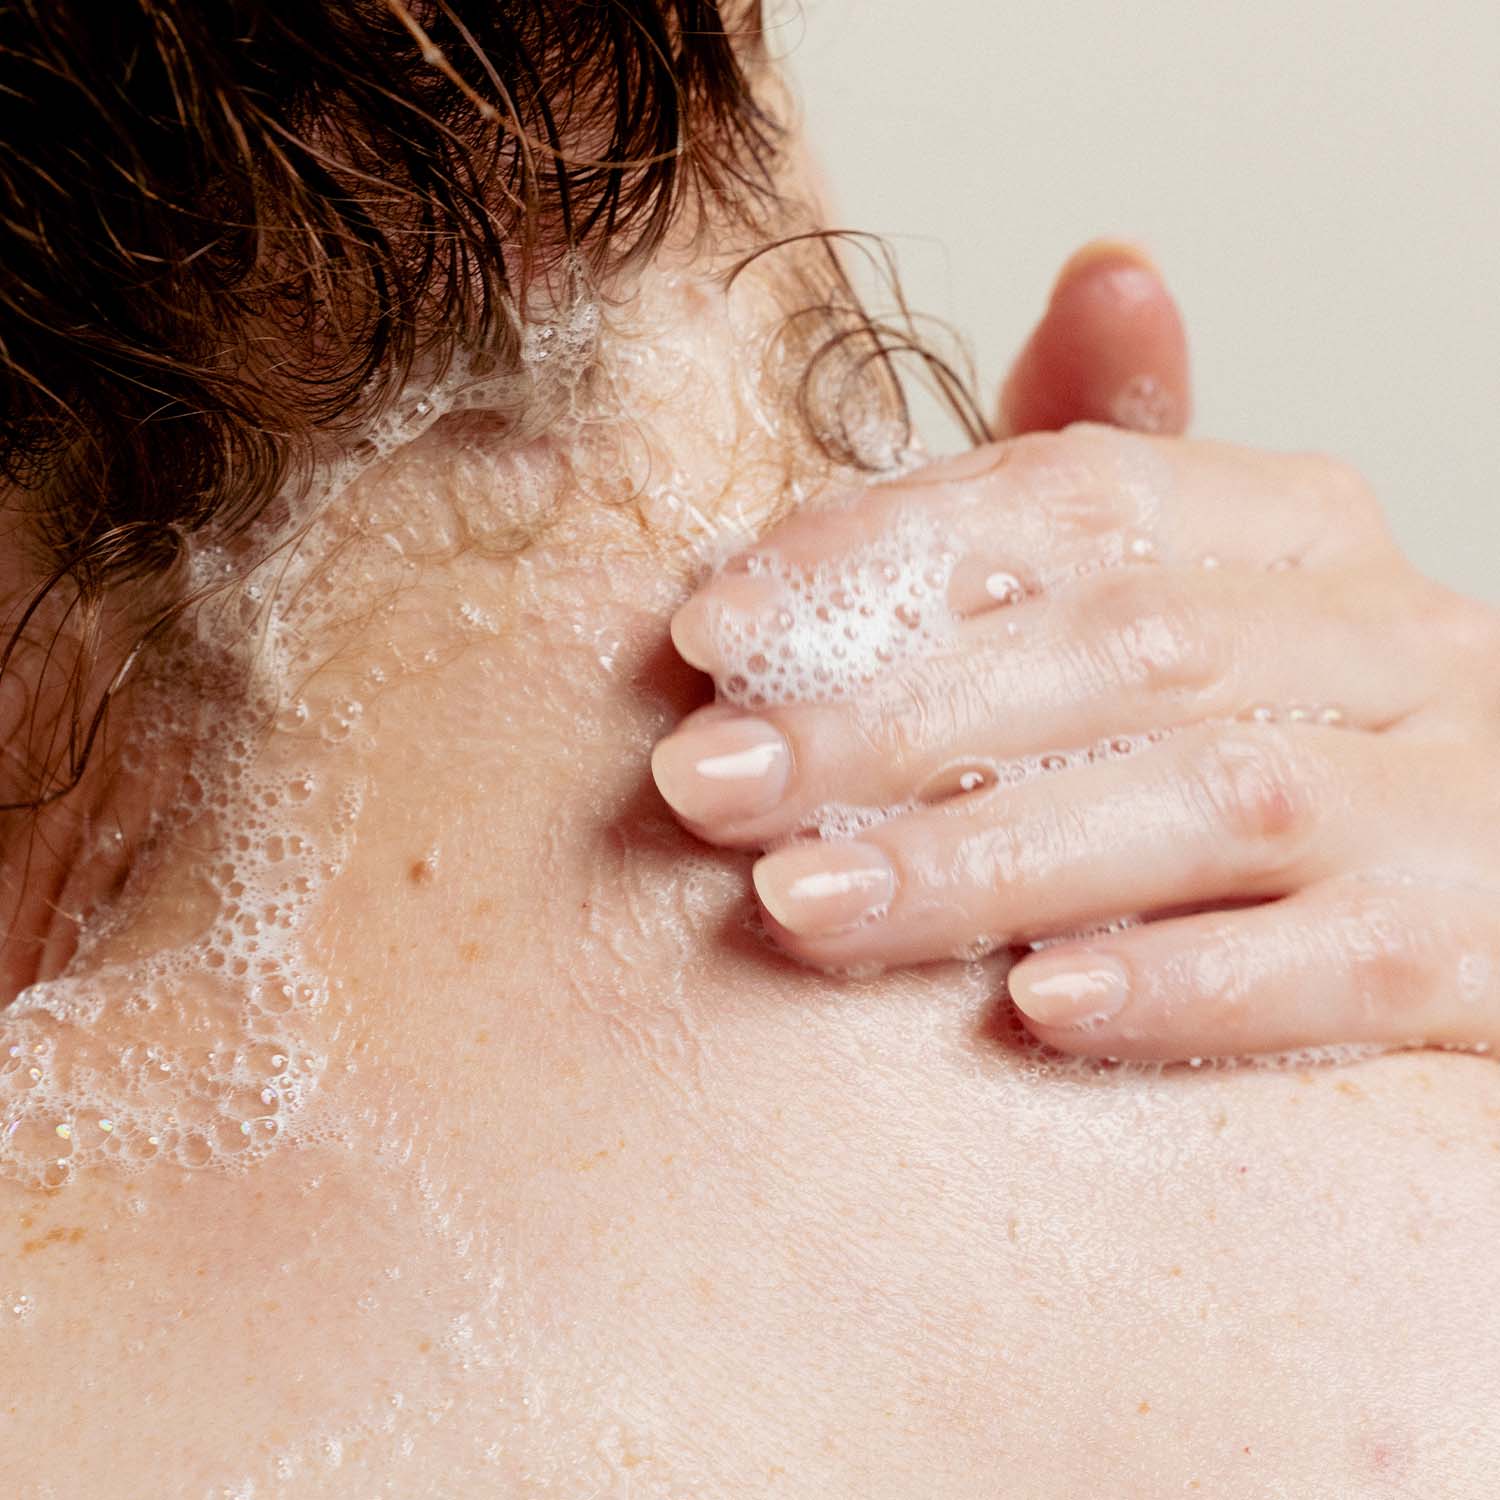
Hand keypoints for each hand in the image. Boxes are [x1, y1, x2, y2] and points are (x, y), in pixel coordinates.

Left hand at [652, 261, 1499, 1061]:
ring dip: (986, 858)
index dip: (879, 555)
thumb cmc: (1317, 742)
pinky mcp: (1476, 948)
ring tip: (805, 904)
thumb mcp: (1217, 595)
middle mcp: (1386, 634)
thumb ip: (1122, 486)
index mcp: (1294, 528)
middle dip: (887, 723)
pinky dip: (1181, 981)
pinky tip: (1032, 1006)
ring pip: (1206, 799)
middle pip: (1117, 648)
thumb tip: (1106, 276)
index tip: (710, 628)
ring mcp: (1452, 794)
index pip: (1071, 496)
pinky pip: (1332, 964)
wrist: (1498, 890)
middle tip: (707, 782)